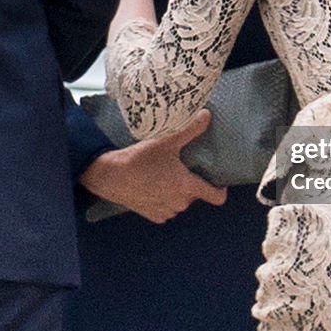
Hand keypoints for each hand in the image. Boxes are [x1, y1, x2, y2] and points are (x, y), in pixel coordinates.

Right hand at [79, 109, 226, 222]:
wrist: (110, 176)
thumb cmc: (140, 159)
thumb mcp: (167, 141)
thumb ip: (191, 129)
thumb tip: (207, 115)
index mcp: (187, 187)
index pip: (216, 197)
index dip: (220, 190)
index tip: (219, 182)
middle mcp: (179, 203)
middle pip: (195, 196)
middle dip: (191, 184)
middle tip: (181, 168)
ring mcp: (165, 211)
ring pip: (179, 202)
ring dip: (176, 193)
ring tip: (165, 176)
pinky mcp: (151, 215)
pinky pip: (165, 209)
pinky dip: (162, 200)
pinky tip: (153, 186)